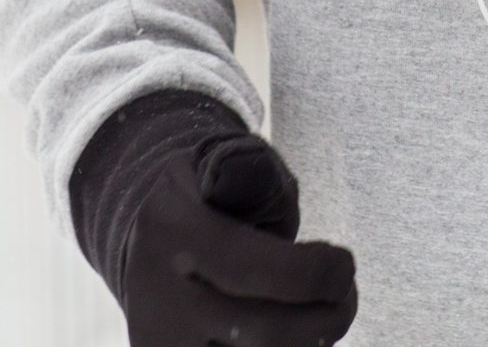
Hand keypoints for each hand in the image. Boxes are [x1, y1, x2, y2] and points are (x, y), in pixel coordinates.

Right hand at [119, 128, 358, 345]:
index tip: (345, 265)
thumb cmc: (207, 195)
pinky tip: (296, 336)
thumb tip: (249, 176)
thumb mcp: (220, 160)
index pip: (251, 267)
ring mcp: (160, 346)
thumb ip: (246, 169)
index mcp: (173, 230)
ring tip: (327, 316)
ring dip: (307, 345)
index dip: (312, 274)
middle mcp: (157, 299)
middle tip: (345, 297)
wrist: (142, 242)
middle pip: (262, 332)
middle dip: (324, 318)